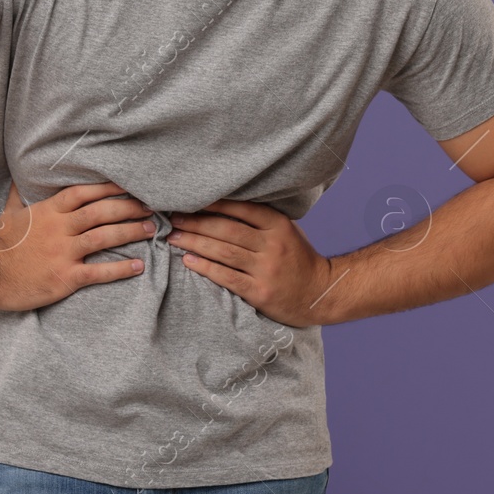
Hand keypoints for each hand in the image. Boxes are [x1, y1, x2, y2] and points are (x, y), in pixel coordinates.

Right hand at [0, 179, 154, 312]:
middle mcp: (60, 228)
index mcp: (49, 211)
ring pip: (104, 237)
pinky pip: (100, 272)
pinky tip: (139, 266)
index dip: (109, 187)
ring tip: (151, 230)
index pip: (84, 192)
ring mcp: (64, 253)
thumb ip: (18, 194)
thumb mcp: (7, 213)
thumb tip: (18, 175)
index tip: (131, 184)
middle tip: (151, 206)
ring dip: (131, 232)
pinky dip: (121, 269)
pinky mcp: (66, 277)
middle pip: (101, 211)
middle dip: (129, 207)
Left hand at [167, 200, 335, 327]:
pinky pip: (227, 277)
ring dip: (194, 243)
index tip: (190, 200)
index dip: (212, 203)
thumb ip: (261, 220)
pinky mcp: (260, 292)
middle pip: (227, 229)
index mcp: (278, 225)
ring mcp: (266, 269)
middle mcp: (272, 245)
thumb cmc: (298, 259)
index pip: (241, 208)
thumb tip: (222, 205)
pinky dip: (205, 267)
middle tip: (173, 219)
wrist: (320, 294)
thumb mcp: (287, 231)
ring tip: (173, 238)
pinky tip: (188, 261)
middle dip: (196, 222)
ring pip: (223, 252)